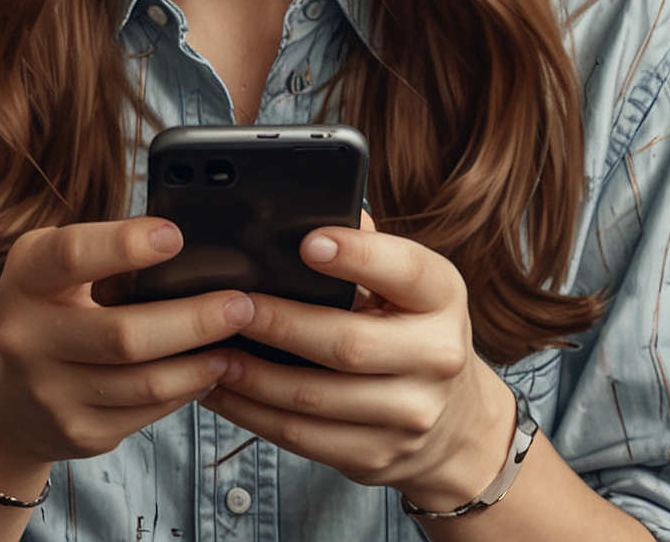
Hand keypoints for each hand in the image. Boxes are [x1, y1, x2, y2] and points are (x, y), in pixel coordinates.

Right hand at [0, 217, 256, 484]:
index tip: (174, 236)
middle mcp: (30, 339)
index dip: (124, 245)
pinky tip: (207, 372)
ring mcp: (52, 395)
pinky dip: (186, 390)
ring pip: (145, 383)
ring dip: (202, 363)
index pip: (71, 256)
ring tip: (236, 342)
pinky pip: (147, 412)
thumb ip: (102, 254)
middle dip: (194, 320)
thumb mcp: (48, 269)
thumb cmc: (39, 312)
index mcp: (26, 279)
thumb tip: (190, 249)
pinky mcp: (79, 432)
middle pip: (124, 335)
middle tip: (241, 305)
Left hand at [198, 224, 516, 510]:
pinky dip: (256, 415)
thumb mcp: (408, 285)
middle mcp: (437, 356)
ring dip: (254, 377)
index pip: (405, 270)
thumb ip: (366, 249)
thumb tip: (307, 214)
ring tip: (212, 353)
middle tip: (231, 307)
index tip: (306, 241)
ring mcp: (410, 414)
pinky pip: (305, 437)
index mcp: (442, 297)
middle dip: (280, 325)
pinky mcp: (378, 456)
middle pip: (349, 344)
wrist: (456, 423)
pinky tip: (224, 392)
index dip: (356, 255)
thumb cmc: (412, 330)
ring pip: (316, 398)